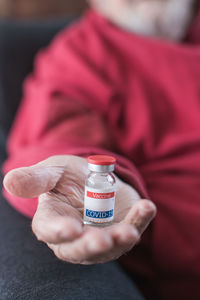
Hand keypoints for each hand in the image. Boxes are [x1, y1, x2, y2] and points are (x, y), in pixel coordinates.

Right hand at [3, 155, 155, 263]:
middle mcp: (76, 235)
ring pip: (109, 247)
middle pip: (79, 249)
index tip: (71, 229)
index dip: (59, 231)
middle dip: (91, 246)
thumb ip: (35, 178)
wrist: (94, 175)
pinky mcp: (122, 228)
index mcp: (53, 220)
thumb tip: (10, 182)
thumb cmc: (68, 175)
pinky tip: (147, 207)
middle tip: (102, 241)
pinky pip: (132, 228)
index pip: (50, 230)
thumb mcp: (52, 171)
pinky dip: (140, 219)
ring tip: (130, 232)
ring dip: (120, 240)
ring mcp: (101, 235)